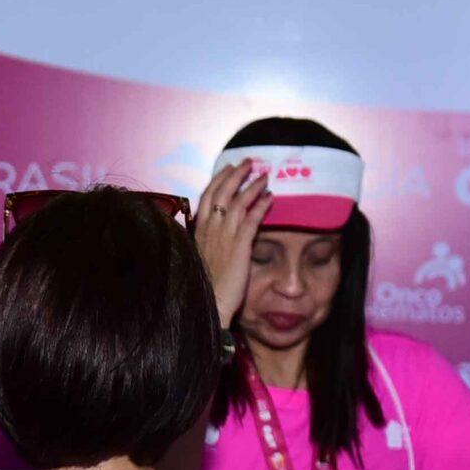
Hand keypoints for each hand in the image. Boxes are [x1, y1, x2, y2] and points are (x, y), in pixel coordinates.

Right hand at [190, 161, 271, 328]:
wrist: (207, 307)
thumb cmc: (204, 289)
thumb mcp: (201, 261)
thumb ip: (208, 244)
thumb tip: (216, 236)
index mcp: (198, 233)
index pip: (206, 198)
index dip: (219, 180)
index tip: (228, 169)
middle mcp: (210, 230)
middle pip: (221, 192)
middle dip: (235, 174)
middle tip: (249, 162)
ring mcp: (224, 237)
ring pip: (238, 202)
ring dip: (252, 185)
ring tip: (264, 175)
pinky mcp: (239, 247)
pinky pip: (251, 220)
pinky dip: (261, 206)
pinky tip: (270, 197)